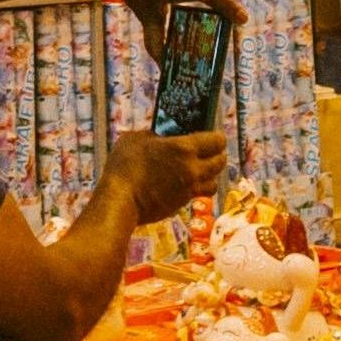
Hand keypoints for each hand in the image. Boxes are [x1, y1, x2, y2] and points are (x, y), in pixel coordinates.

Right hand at [100, 128, 233, 228]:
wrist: (120, 200)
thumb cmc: (125, 166)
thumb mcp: (135, 139)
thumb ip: (154, 136)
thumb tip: (160, 138)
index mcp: (184, 149)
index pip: (216, 141)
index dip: (216, 137)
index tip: (210, 135)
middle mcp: (193, 169)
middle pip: (220, 162)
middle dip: (217, 155)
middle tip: (207, 152)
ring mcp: (189, 189)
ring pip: (213, 183)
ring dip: (209, 175)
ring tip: (198, 170)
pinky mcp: (181, 205)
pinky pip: (197, 195)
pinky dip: (195, 189)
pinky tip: (182, 184)